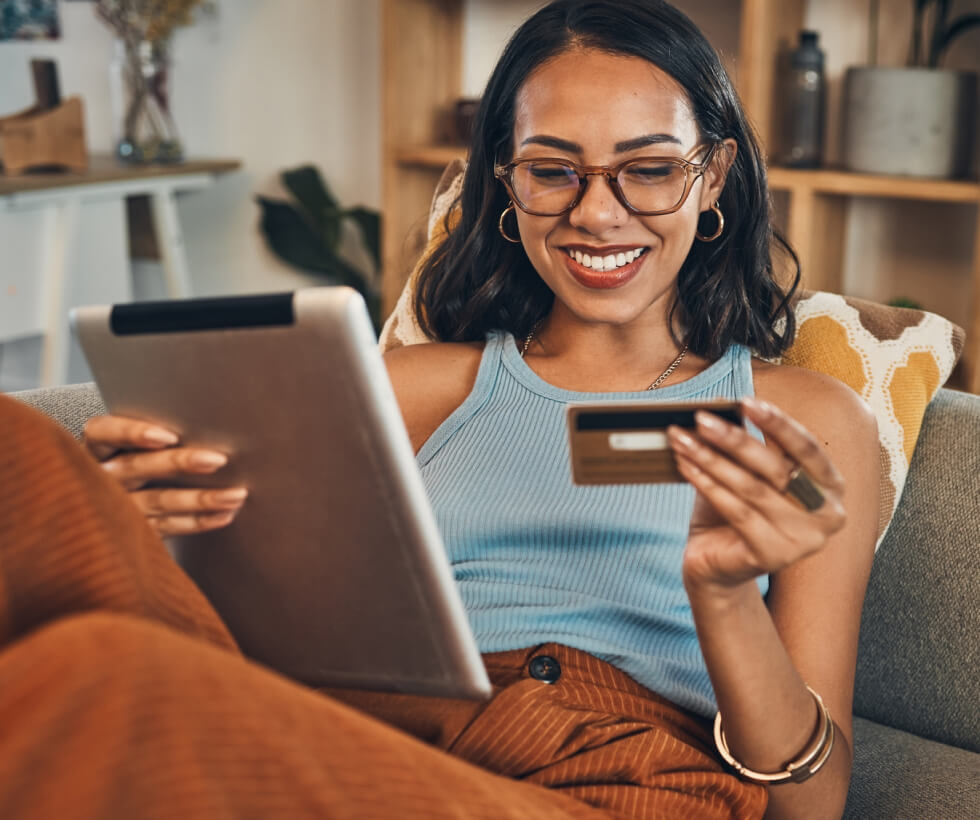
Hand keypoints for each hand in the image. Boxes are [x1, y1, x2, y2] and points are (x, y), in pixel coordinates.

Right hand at [84, 415, 246, 535]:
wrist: (111, 508)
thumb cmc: (141, 457)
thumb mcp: (138, 444)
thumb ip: (161, 435)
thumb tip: (213, 423)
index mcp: (98, 448)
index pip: (103, 432)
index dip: (132, 433)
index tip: (168, 435)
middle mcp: (102, 477)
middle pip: (136, 467)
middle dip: (179, 463)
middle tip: (218, 460)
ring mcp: (115, 508)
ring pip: (157, 501)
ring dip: (200, 498)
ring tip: (236, 494)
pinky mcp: (132, 532)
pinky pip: (166, 527)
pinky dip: (198, 521)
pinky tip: (224, 515)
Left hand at [667, 397, 845, 592]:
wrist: (718, 566)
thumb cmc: (737, 512)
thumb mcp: (746, 473)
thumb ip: (746, 445)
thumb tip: (721, 405)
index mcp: (831, 486)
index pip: (807, 447)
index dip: (777, 422)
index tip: (745, 401)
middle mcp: (827, 514)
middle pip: (777, 467)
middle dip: (734, 439)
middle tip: (702, 419)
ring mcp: (803, 539)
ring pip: (751, 488)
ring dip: (712, 459)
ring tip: (683, 439)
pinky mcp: (773, 556)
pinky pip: (736, 511)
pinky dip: (707, 484)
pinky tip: (686, 466)